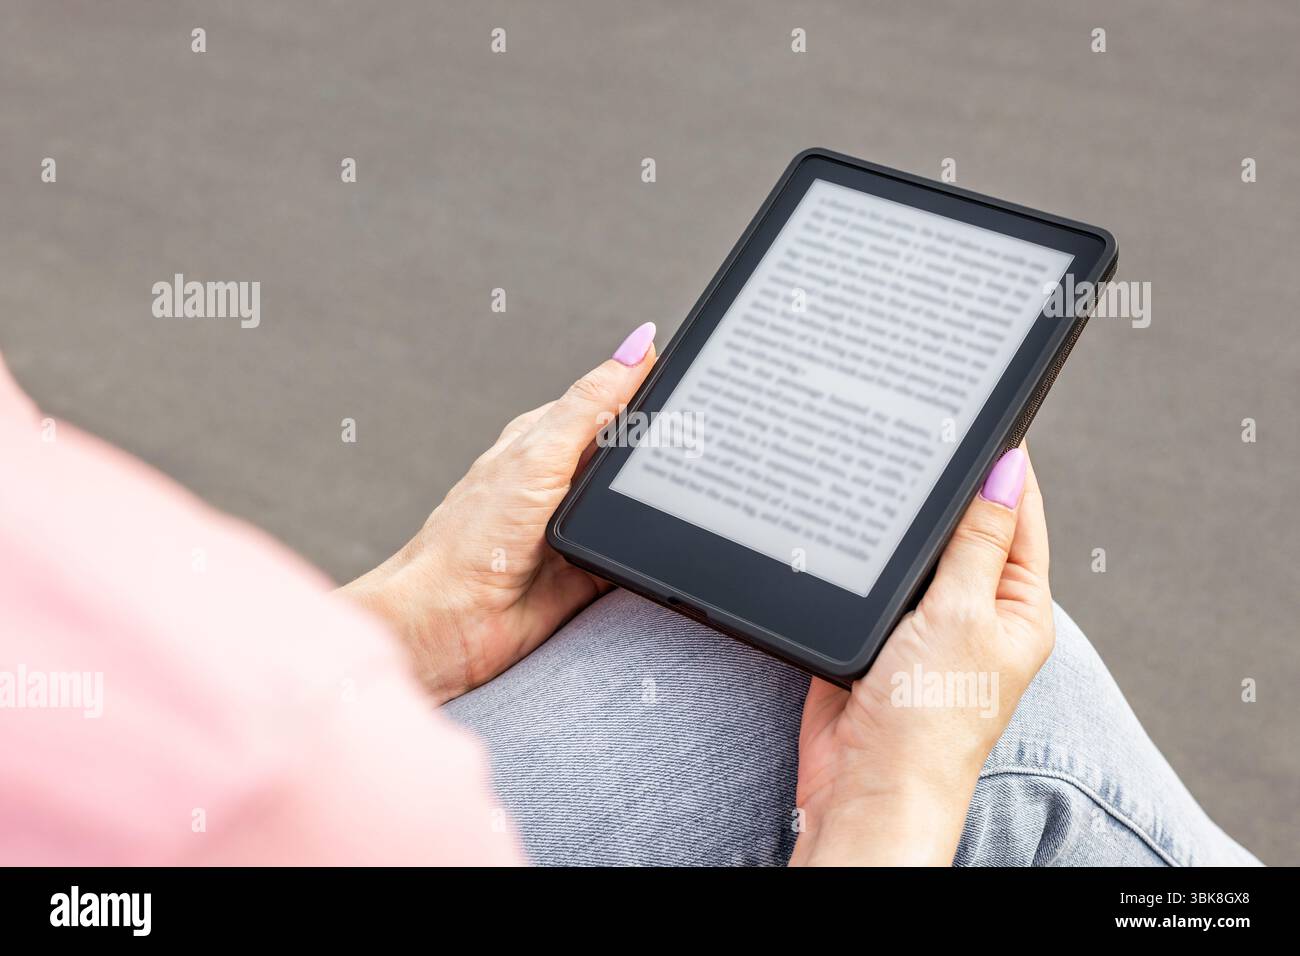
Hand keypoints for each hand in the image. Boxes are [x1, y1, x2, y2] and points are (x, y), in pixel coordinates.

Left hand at [341, 323, 658, 703]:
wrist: (452, 622)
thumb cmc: (473, 538)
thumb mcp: (538, 454)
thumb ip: (590, 403)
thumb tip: (635, 345)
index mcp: (546, 438)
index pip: (609, 399)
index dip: (650, 388)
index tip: (696, 377)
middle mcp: (563, 479)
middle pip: (630, 452)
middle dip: (661, 449)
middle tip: (704, 440)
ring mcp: (579, 525)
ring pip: (638, 500)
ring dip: (659, 498)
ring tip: (690, 489)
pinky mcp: (593, 570)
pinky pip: (638, 551)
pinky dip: (654, 546)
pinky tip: (671, 539)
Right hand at [789, 446, 1054, 865]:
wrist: (865, 782)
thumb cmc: (929, 720)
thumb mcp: (962, 613)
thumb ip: (978, 540)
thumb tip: (1006, 471)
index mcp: (1018, 608)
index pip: (1019, 517)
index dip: (1004, 466)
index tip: (983, 415)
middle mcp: (975, 611)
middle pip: (964, 527)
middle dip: (945, 488)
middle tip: (922, 431)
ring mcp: (924, 622)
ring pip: (915, 550)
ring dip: (902, 523)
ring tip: (887, 473)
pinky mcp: (878, 633)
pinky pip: (875, 577)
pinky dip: (867, 553)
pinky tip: (853, 526)